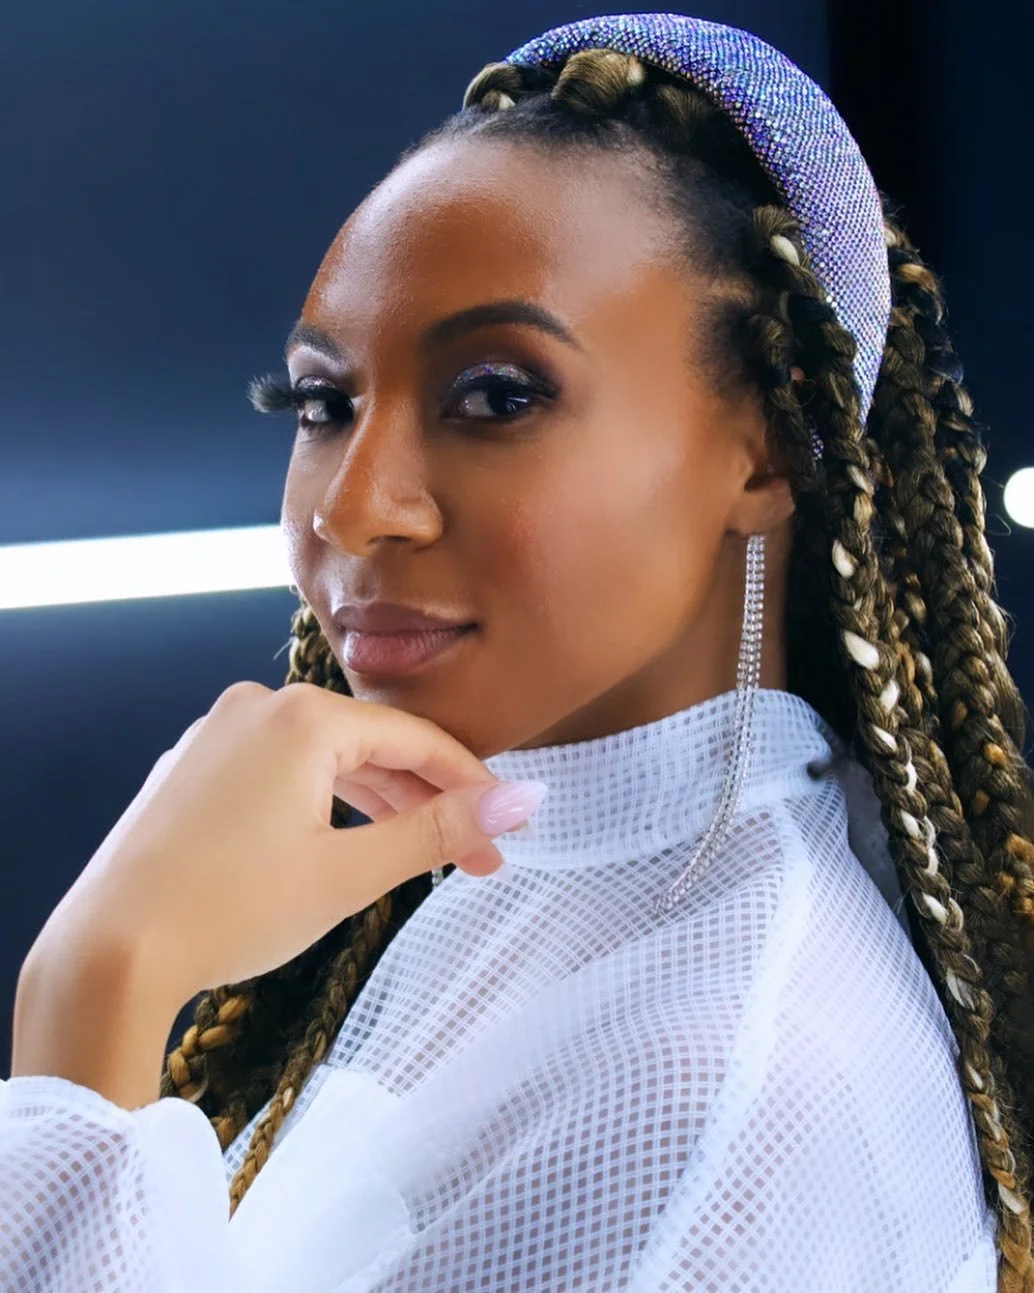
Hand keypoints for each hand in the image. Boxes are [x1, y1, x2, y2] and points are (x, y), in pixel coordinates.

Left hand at [25, 681, 545, 1015]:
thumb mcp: (349, 874)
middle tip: (475, 859)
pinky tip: (340, 842)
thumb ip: (439, 830)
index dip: (472, 785)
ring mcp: (215, 737)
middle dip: (426, 802)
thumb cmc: (228, 910)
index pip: (415, 739)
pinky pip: (277, 773)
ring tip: (417, 855)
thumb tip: (523, 801)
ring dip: (376, 804)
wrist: (107, 954)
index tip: (508, 830)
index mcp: (301, 717)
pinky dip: (321, 804)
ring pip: (322, 761)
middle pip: (369, 747)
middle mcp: (256, 708)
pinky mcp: (190, 771)